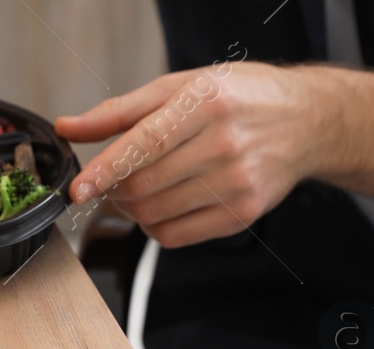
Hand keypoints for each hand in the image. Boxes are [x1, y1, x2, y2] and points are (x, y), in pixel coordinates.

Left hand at [56, 63, 334, 247]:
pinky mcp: (243, 213)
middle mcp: (225, 144)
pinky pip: (175, 237)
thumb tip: (67, 127)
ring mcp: (237, 183)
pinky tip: (164, 205)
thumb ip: (119, 111)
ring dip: (131, 209)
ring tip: (140, 188)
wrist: (306, 120)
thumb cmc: (237, 98)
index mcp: (206, 103)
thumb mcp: (180, 87)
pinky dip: (155, 226)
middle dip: (113, 190)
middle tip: (112, 180)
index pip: (147, 143)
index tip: (78, 189)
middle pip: (143, 186)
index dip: (107, 169)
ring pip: (154, 216)